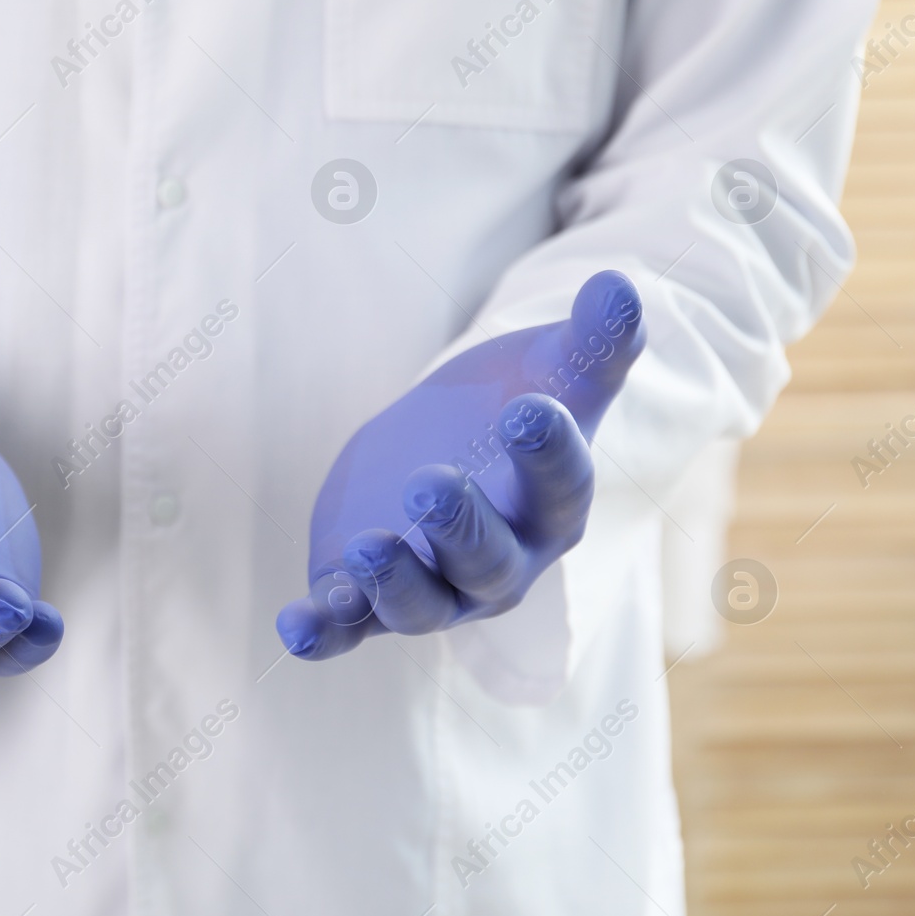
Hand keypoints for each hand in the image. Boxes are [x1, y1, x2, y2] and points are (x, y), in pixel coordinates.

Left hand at [276, 271, 645, 659]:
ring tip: (365, 547)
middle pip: (487, 561)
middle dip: (459, 527)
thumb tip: (621, 285)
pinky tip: (294, 625)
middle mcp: (500, 564)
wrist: (451, 440)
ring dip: (392, 583)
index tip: (527, 411)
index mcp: (552, 508)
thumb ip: (592, 339)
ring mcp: (433, 587)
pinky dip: (324, 629)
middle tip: (428, 483)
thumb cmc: (515, 404)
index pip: (560, 489)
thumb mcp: (552, 370)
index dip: (549, 453)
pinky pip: (348, 625)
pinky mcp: (367, 595)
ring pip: (420, 605)